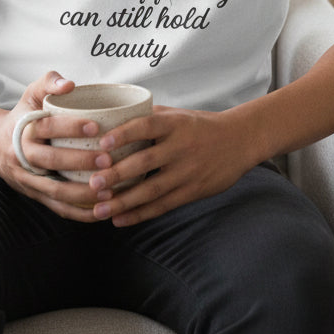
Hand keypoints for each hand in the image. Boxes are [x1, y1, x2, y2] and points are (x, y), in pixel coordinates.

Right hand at [0, 71, 103, 220]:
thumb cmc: (22, 115)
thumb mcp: (31, 93)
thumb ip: (49, 82)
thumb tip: (70, 84)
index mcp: (24, 130)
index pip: (47, 127)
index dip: (71, 126)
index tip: (96, 125)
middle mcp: (23, 157)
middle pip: (52, 162)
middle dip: (80, 162)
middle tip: (108, 160)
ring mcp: (28, 179)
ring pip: (55, 191)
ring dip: (82, 194)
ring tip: (109, 192)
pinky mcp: (35, 195)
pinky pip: (57, 208)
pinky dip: (79, 213)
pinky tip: (101, 212)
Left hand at [87, 106, 260, 226]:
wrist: (241, 141)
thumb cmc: (202, 126)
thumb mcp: (179, 114)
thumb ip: (149, 117)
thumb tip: (112, 118)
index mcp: (175, 124)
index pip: (146, 126)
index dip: (124, 134)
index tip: (102, 143)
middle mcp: (181, 147)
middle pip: (145, 162)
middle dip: (117, 174)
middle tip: (93, 183)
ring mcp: (187, 171)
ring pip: (151, 189)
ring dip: (123, 201)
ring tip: (98, 209)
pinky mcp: (192, 191)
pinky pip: (162, 205)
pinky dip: (139, 214)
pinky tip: (119, 219)